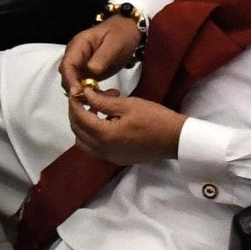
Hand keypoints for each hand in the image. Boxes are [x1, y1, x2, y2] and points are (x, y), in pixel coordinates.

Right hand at [58, 15, 144, 97]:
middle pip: (68, 77)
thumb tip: (91, 70)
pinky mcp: (87, 72)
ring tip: (107, 97)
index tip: (79, 93)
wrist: (128, 31)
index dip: (70, 80)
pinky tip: (108, 95)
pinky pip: (85, 86)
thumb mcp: (115, 43)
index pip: (67, 65)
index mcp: (79, 45)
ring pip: (75, 84)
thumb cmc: (121, 34)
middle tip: (96, 100)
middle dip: (78, 91)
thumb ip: (103, 56)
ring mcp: (80, 64)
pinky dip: (93, 93)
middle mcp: (76, 55)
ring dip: (87, 94)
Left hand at [67, 84, 185, 165]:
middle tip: (87, 97)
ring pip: (84, 143)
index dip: (75, 103)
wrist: (175, 139)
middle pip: (78, 132)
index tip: (77, 90)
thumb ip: (103, 101)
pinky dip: (93, 135)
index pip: (80, 118)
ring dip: (84, 125)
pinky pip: (95, 148)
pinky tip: (106, 121)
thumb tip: (85, 94)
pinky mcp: (117, 159)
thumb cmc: (154, 118)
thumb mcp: (128, 105)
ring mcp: (110, 157)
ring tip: (98, 109)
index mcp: (105, 135)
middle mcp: (103, 150)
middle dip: (77, 113)